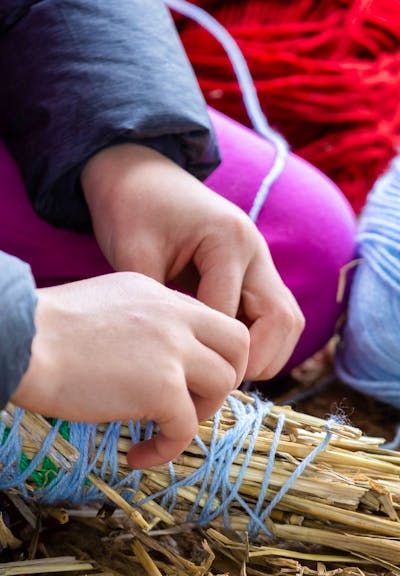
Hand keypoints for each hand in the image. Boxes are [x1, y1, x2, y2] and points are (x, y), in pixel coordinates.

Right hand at [12, 273, 248, 467]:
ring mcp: (172, 350)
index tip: (186, 382)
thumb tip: (150, 365)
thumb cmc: (41, 334)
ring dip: (199, 415)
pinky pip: (186, 428)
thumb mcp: (101, 309)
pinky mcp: (162, 387)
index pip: (210, 321)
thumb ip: (137, 327)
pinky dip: (166, 449)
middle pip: (238, 344)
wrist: (21, 342)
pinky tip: (136, 456)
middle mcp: (174, 315)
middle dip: (225, 379)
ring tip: (161, 429)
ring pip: (223, 384)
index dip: (208, 355)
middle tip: (194, 405)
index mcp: (158, 294)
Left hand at [81, 144, 304, 380]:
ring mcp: (262, 262)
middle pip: (283, 322)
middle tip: (215, 384)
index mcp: (228, 240)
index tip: (182, 378)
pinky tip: (223, 357)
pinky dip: (260, 344)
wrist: (140, 176)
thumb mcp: (133, 255)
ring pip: (289, 324)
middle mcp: (256, 251)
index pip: (232, 316)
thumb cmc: (132, 211)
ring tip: (222, 374)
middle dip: (254, 361)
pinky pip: (274, 319)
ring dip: (265, 355)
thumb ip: (157, 305)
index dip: (212, 354)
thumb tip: (170, 361)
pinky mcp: (257, 275)